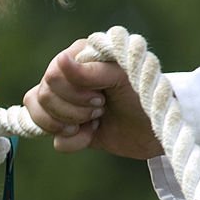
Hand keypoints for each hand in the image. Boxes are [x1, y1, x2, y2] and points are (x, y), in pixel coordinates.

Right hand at [23, 40, 163, 159]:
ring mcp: (64, 103)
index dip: (72, 90)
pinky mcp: (67, 129)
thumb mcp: (122, 77)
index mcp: (79, 57)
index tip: (101, 95)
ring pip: (40, 116)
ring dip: (69, 125)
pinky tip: (92, 135)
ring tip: (96, 121)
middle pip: (42, 96)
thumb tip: (60, 61)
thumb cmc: (146, 94)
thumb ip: (90, 70)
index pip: (53, 75)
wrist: (160, 129)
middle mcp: (66, 78)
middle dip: (72, 109)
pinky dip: (74, 142)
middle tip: (101, 108)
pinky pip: (53, 139)